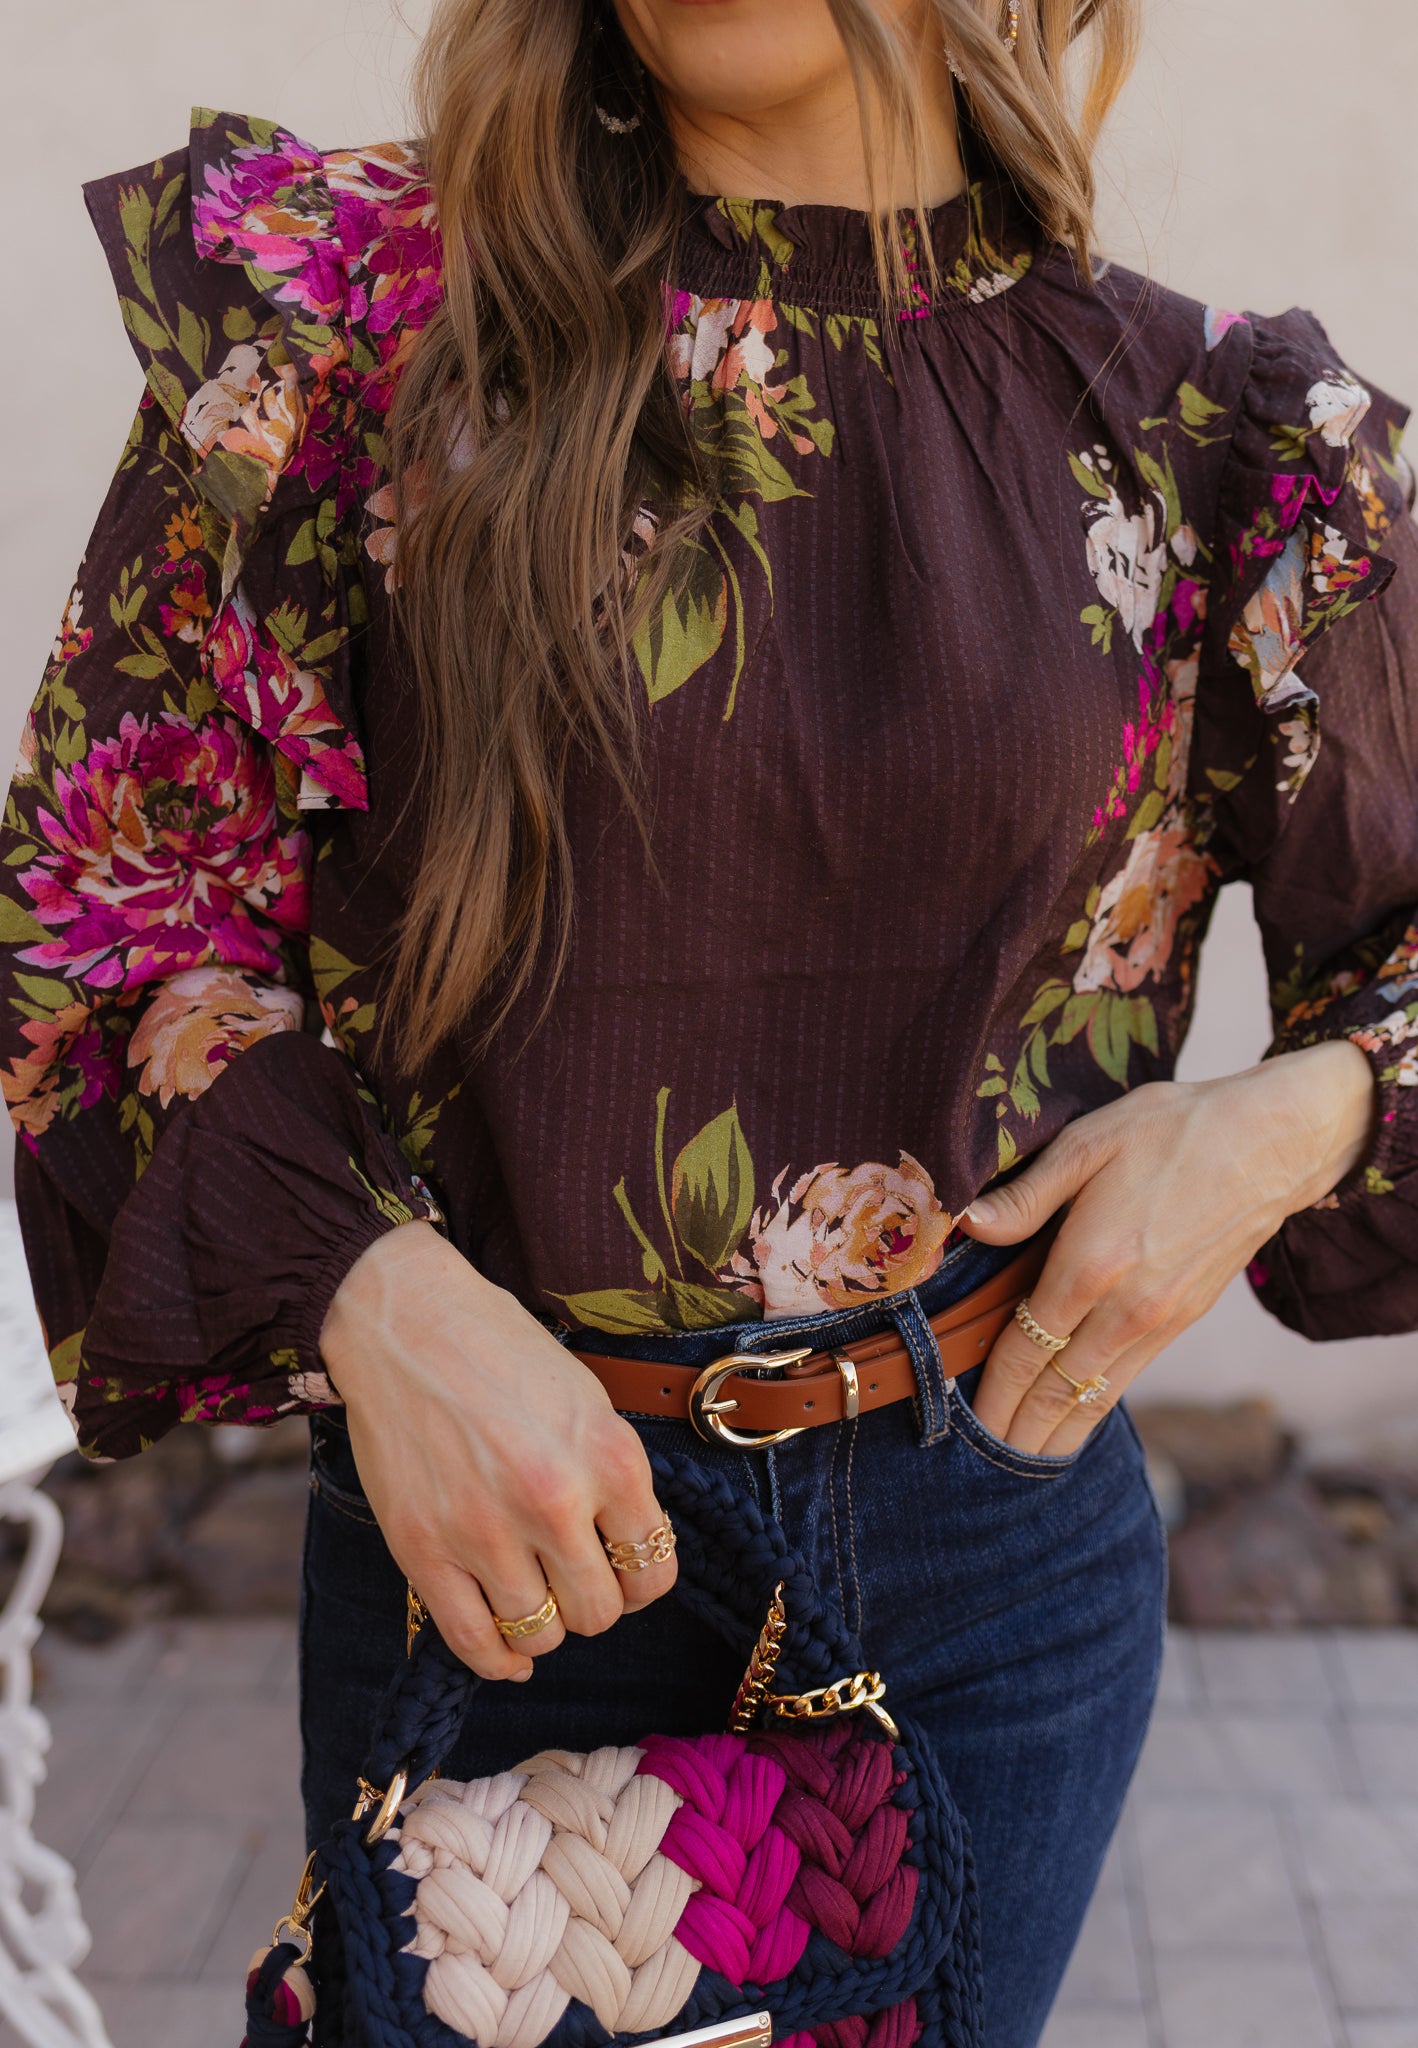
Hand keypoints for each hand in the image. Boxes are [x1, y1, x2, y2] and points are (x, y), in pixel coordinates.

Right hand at [319, 1222, 676, 1679]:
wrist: (406, 1321)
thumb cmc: (502, 1350)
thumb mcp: (588, 1400)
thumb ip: (613, 1476)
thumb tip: (630, 1550)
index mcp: (609, 1458)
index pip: (653, 1571)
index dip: (640, 1579)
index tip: (620, 1569)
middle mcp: (555, 1501)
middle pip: (598, 1613)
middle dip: (591, 1603)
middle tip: (572, 1578)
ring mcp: (485, 1531)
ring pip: (539, 1633)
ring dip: (543, 1625)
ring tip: (533, 1594)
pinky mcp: (424, 1550)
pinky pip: (474, 1641)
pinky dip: (497, 1658)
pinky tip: (506, 1648)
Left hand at [959, 1040, 1375, 1455]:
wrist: (1272, 1142)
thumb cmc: (1173, 1129)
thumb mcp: (1088, 1141)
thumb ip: (1025, 1195)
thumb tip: (967, 1225)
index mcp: (1091, 1265)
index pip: (1024, 1349)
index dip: (990, 1391)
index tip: (961, 1423)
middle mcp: (1125, 1307)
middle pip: (1057, 1389)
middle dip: (1016, 1430)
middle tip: (979, 1466)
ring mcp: (1160, 1320)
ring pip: (1096, 1395)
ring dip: (1056, 1433)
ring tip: (1020, 1463)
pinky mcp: (1185, 1318)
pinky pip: (1128, 1377)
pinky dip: (1095, 1408)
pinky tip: (1075, 1420)